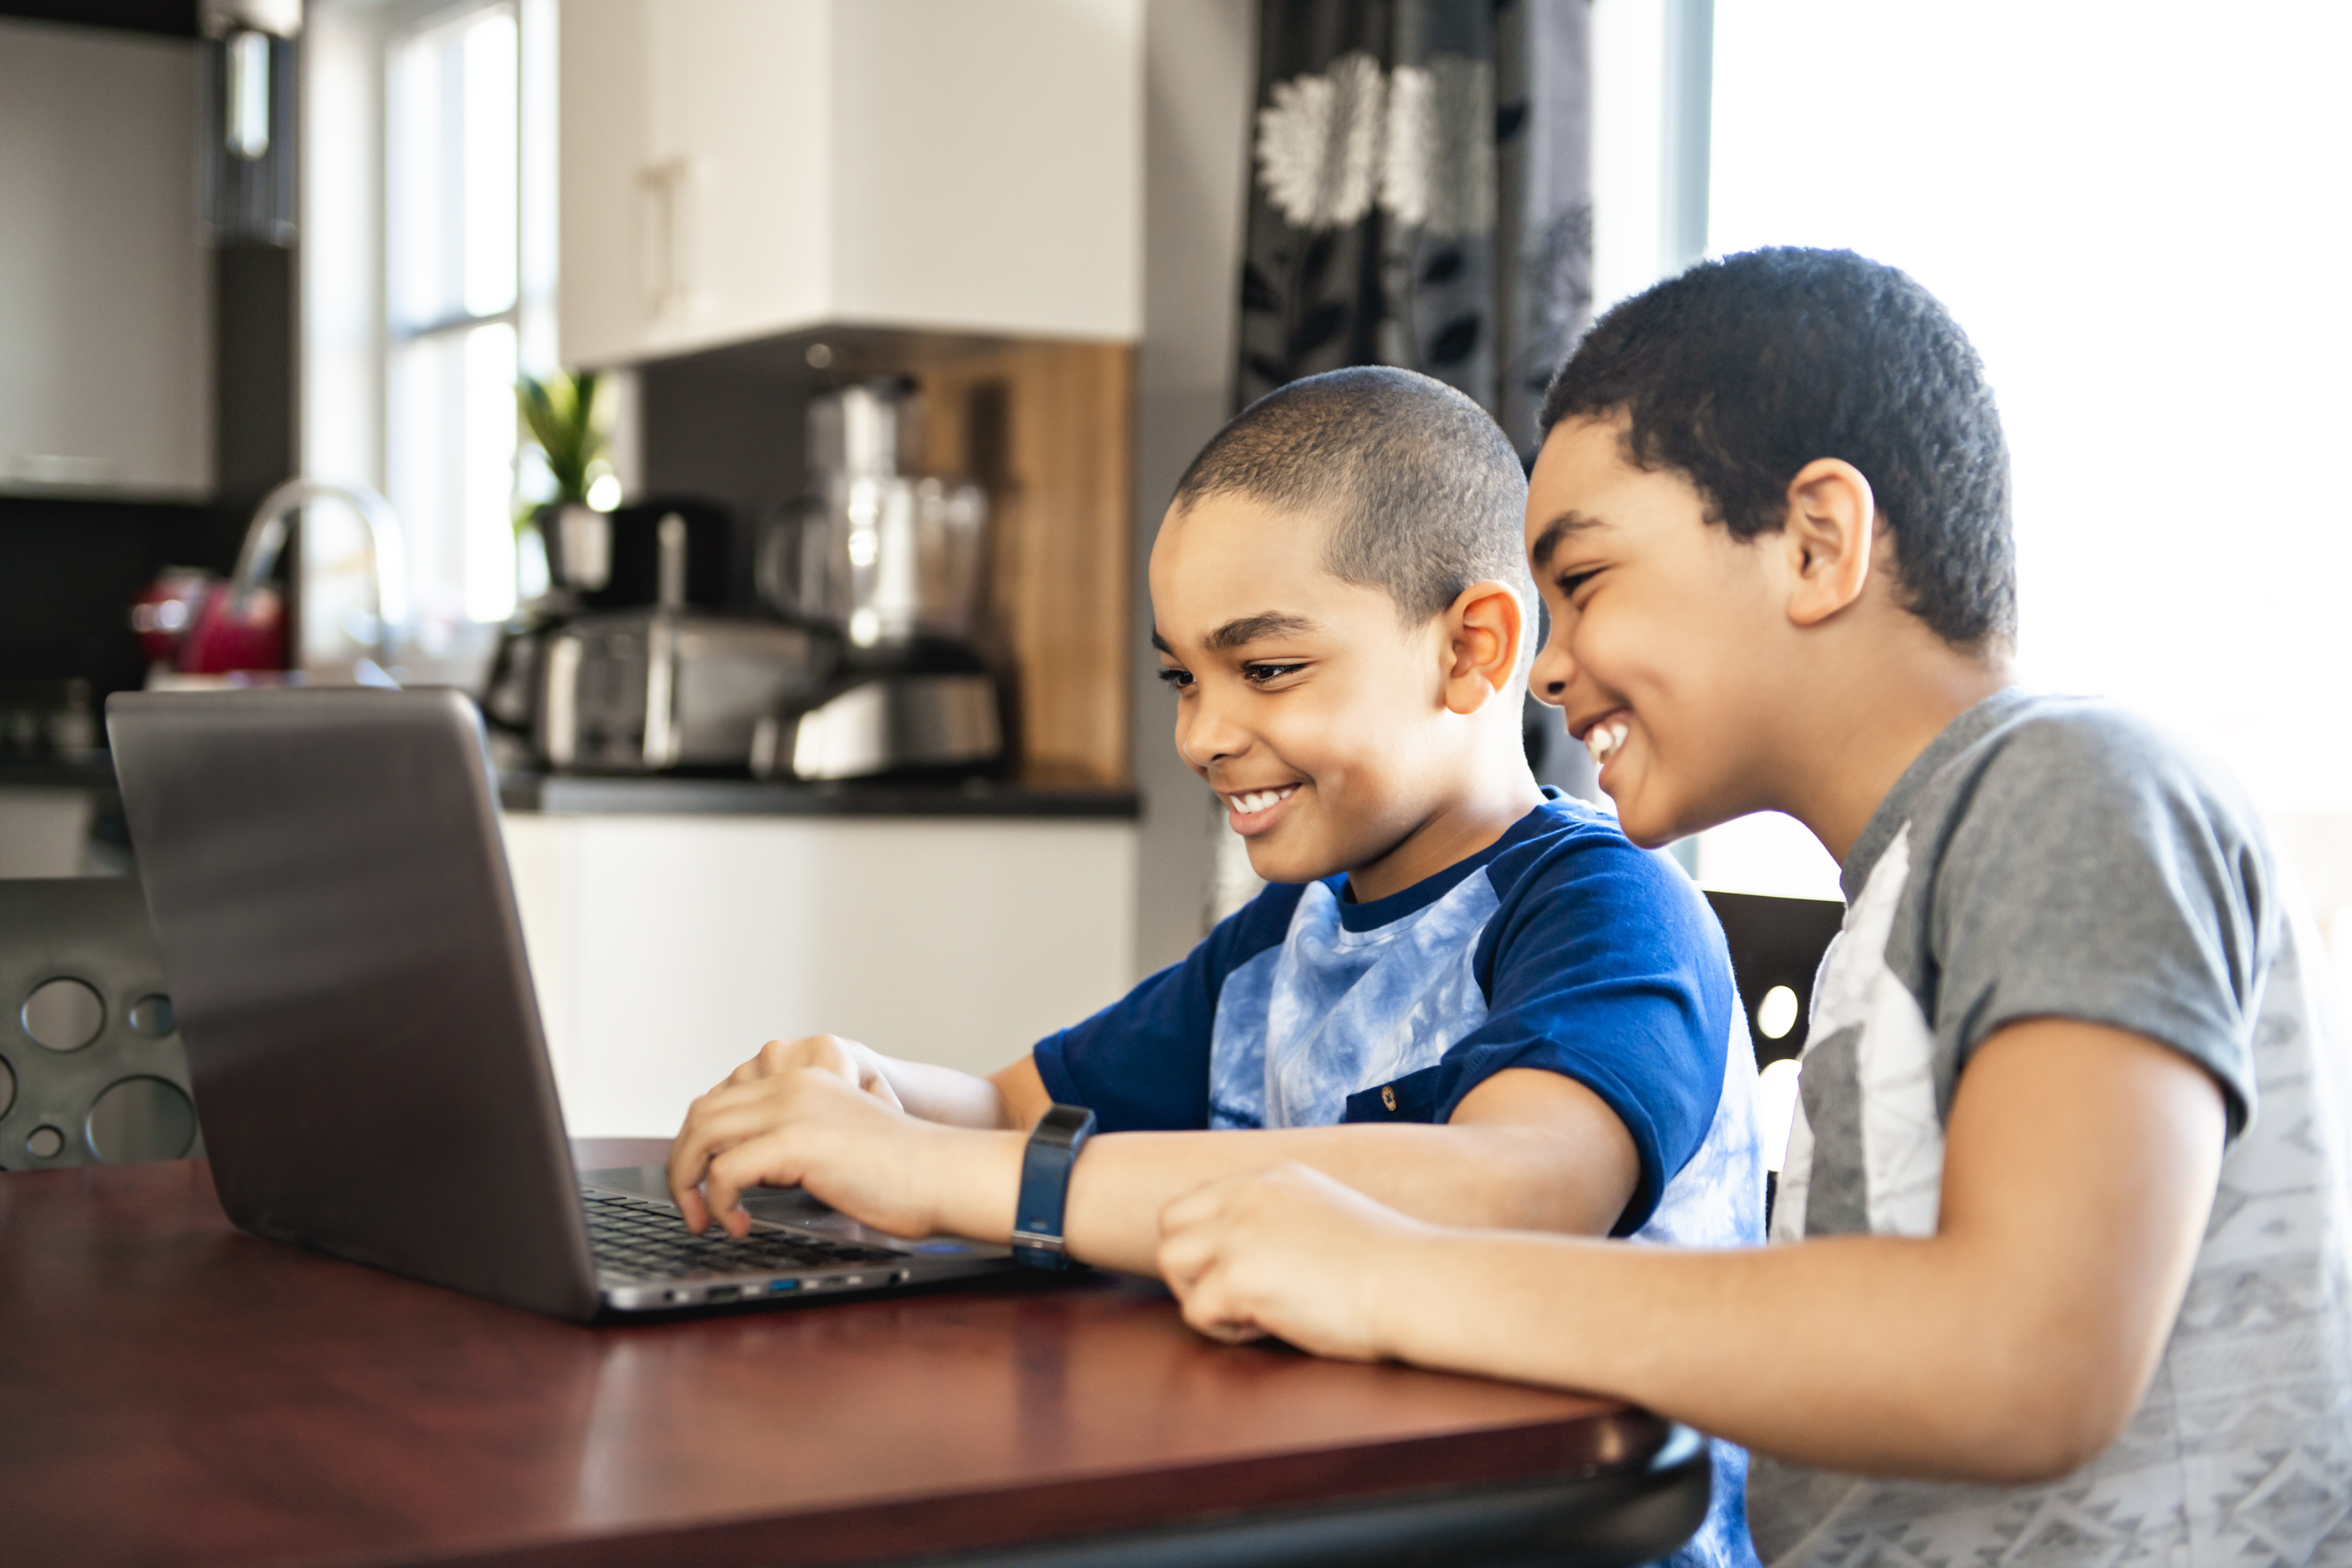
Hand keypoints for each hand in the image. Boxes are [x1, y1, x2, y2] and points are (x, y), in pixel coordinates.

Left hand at [668, 1045, 938, 1239]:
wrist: (944, 1174)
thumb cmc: (902, 1174)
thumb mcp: (835, 1141)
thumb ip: (792, 1144)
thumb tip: (741, 1174)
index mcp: (802, 1081)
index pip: (722, 1099)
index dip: (698, 1144)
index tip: (701, 1185)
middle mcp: (792, 1085)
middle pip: (701, 1114)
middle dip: (683, 1165)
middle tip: (692, 1208)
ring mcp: (793, 1108)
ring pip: (703, 1136)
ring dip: (690, 1183)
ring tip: (704, 1219)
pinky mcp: (796, 1141)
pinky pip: (726, 1172)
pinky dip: (721, 1205)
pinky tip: (742, 1227)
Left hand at [1156, 1163, 1428, 1360]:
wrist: (1417, 1283)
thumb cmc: (1388, 1264)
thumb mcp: (1325, 1212)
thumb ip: (1282, 1215)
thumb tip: (1255, 1247)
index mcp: (1271, 1177)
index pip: (1196, 1200)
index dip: (1206, 1242)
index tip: (1242, 1269)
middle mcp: (1248, 1195)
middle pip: (1169, 1223)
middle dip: (1191, 1265)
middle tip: (1233, 1294)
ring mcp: (1240, 1232)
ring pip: (1172, 1263)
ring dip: (1200, 1294)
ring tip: (1250, 1311)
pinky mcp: (1241, 1275)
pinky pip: (1197, 1311)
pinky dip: (1225, 1329)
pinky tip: (1269, 1326)